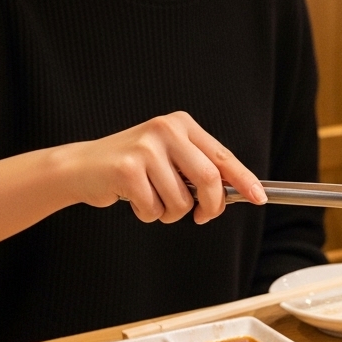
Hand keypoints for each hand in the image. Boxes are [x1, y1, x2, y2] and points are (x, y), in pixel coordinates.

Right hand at [59, 111, 266, 223]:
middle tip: (202, 216)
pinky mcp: (127, 169)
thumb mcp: (169, 157)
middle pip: (209, 181)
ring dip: (170, 213)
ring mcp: (146, 148)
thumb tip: (237, 191)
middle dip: (210, 207)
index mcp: (181, 125)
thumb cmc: (131, 167)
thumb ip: (198, 169)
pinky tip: (132, 199)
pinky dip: (147, 215)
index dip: (244, 180)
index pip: (222, 156)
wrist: (82, 166)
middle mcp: (165, 130)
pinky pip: (154, 210)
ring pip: (181, 202)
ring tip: (152, 199)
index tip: (259, 197)